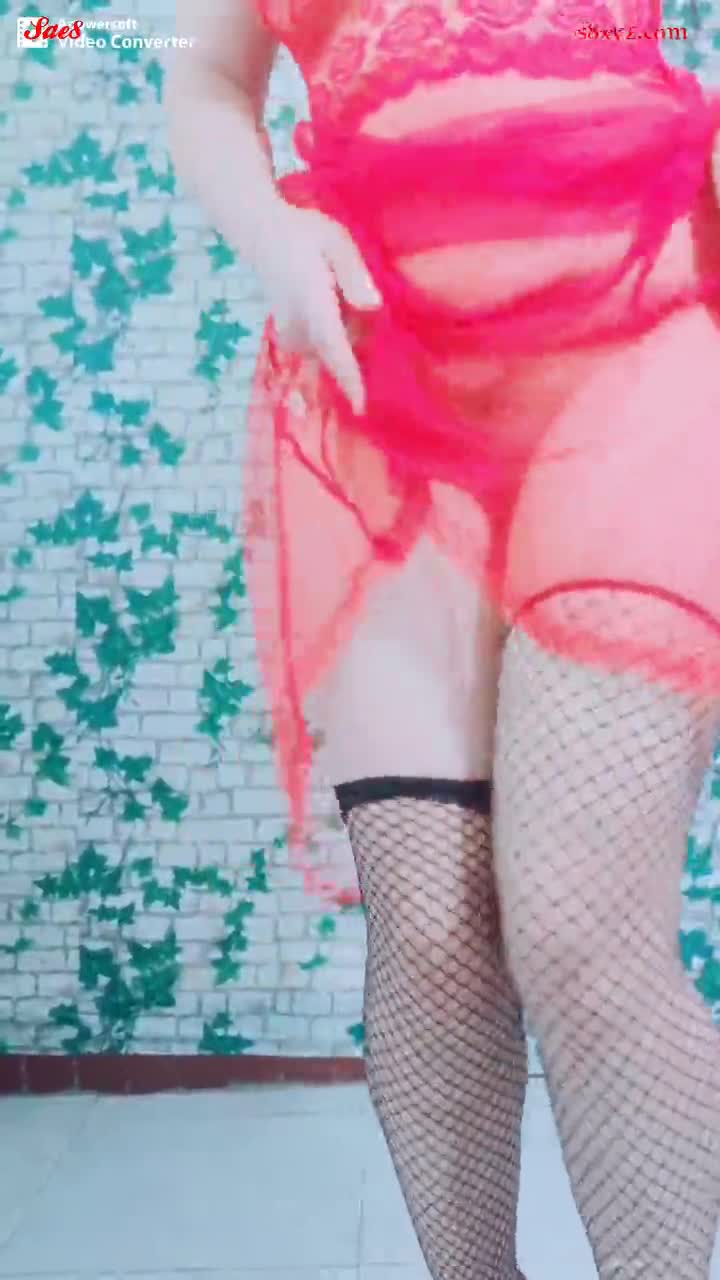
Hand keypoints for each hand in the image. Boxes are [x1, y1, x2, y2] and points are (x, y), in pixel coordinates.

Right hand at [254, 200, 381, 413]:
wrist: (260, 232)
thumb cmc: (304, 233)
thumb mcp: (336, 242)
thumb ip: (354, 274)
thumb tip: (373, 306)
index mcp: (312, 304)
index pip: (334, 348)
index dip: (349, 379)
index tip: (360, 407)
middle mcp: (298, 324)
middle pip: (332, 357)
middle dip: (352, 356)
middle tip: (350, 310)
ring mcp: (289, 330)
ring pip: (325, 352)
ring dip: (342, 339)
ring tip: (338, 297)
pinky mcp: (288, 332)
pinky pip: (314, 348)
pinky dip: (329, 340)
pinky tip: (331, 306)